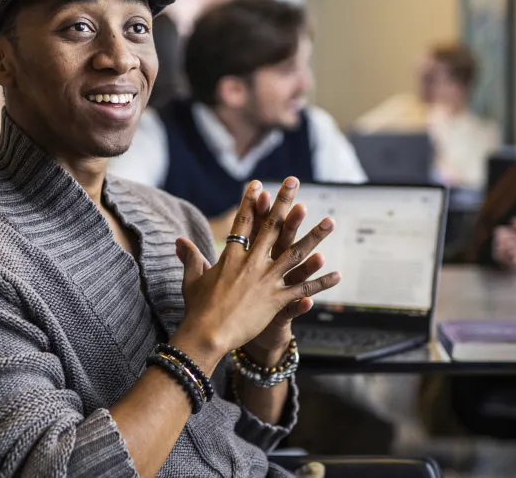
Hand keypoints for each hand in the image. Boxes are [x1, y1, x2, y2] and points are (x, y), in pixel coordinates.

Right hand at [173, 178, 340, 365]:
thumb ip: (190, 257)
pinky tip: (337, 274)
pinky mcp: (277, 300)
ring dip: (314, 236)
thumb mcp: (192, 280)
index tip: (259, 185)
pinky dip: (321, 282)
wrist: (208, 334)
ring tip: (330, 221)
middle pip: (272, 227)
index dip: (250, 202)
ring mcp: (267, 280)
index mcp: (232, 256)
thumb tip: (178, 240)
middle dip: (284, 202)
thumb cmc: (198, 309)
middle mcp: (252, 263)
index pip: (243, 222)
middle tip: (294, 182)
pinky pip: (303, 289)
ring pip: (295, 253)